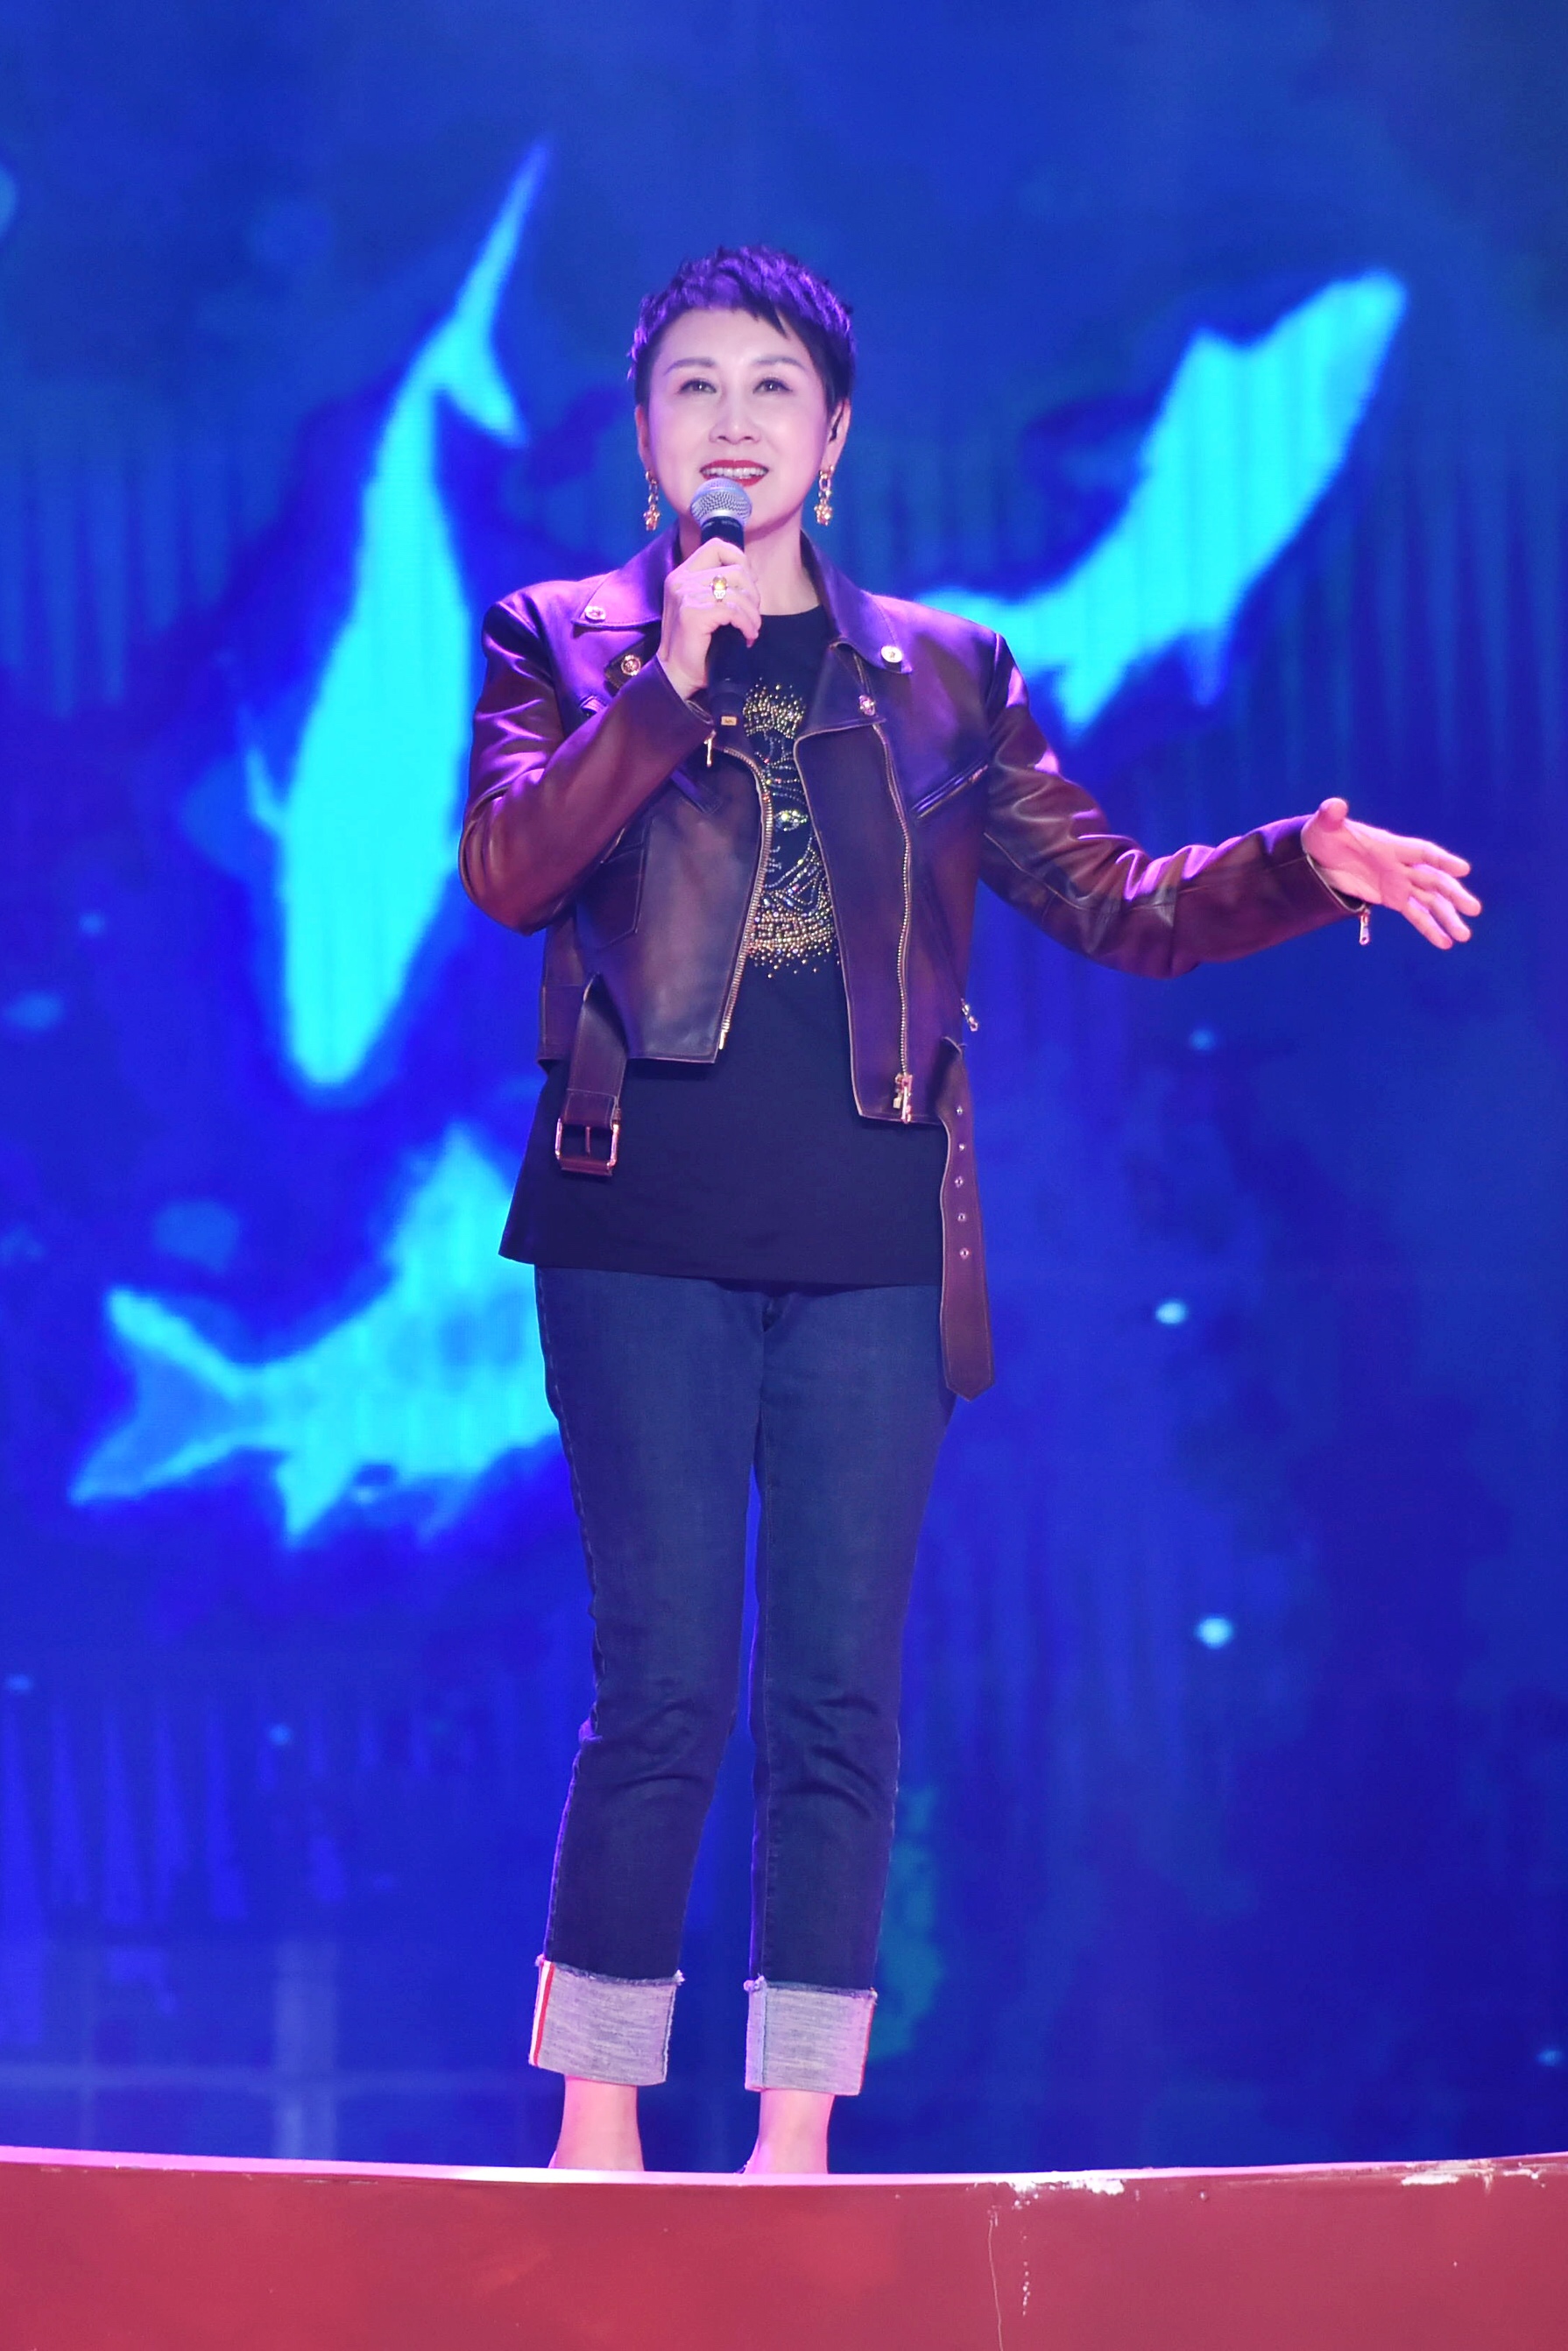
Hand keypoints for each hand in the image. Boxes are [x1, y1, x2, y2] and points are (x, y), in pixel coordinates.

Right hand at [657, 539, 760, 700]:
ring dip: (752, 613)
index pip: (716, 546)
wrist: (675, 675)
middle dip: (752, 593)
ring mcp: (685, 596)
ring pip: (736, 592)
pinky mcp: (693, 614)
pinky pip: (732, 611)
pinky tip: (748, 636)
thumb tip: (751, 575)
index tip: (749, 585)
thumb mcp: (704, 607)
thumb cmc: (694, 645)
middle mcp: (681, 580)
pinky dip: (747, 624)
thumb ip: (718, 587)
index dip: (740, 560)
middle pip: (734, 569)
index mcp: (682, 575)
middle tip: (753, 614)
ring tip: (752, 629)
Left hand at [1302, 796, 1480, 949]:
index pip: (1422, 853)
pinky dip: (1430, 928)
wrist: (1319, 855)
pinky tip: (1445, 943)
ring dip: (1447, 917)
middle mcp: (1402, 865)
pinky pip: (1416, 914)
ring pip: (1430, 901)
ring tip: (1464, 936)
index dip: (1442, 861)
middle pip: (1434, 880)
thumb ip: (1331, 817)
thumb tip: (1334, 806)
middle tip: (1474, 909)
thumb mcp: (1324, 827)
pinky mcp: (1393, 898)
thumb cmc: (1324, 837)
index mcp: (1392, 846)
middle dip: (1453, 895)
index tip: (1463, 870)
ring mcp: (1400, 882)